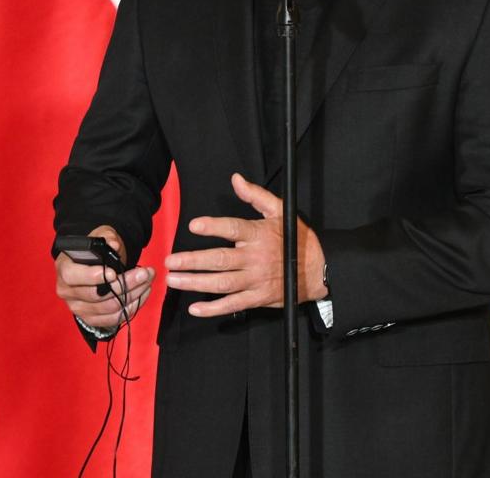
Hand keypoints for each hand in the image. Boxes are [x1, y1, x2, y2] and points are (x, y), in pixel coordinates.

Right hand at [55, 225, 154, 330]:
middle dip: (125, 284)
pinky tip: (142, 293)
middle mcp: (67, 292)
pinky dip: (131, 307)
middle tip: (144, 273)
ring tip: (147, 280)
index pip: (72, 276)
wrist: (94, 266)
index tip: (113, 272)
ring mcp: (79, 308)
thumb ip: (107, 237)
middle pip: (96, 295)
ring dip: (133, 294)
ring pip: (109, 307)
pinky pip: (114, 318)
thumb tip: (114, 244)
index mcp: (64, 269)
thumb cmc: (95, 251)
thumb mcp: (100, 236)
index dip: (92, 276)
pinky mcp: (91, 319)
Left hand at [164, 173, 325, 317]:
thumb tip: (236, 179)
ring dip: (196, 283)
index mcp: (258, 235)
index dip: (214, 227)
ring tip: (174, 280)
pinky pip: (233, 305)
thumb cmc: (295, 238)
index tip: (194, 225)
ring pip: (222, 283)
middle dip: (193, 261)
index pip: (233, 229)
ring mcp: (256, 280)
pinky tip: (195, 308)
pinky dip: (214, 309)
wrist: (318, 269)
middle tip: (171, 261)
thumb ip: (256, 195)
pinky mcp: (258, 298)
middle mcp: (255, 258)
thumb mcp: (280, 211)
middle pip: (221, 260)